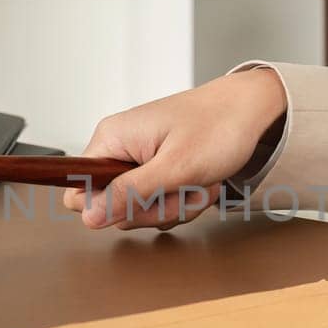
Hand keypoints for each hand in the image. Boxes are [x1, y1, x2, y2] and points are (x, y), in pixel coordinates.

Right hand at [61, 68, 287, 229]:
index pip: (77, 191)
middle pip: (114, 208)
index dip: (105, 209)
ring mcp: (138, 161)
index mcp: (112, 139)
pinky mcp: (157, 169)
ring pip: (140, 210)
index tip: (141, 201)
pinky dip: (184, 200)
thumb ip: (130, 193)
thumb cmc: (219, 126)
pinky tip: (201, 182)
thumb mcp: (176, 167)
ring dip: (175, 205)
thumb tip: (89, 217)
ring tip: (198, 181)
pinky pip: (159, 203)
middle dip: (154, 208)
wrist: (251, 110)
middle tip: (183, 188)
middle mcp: (120, 149)